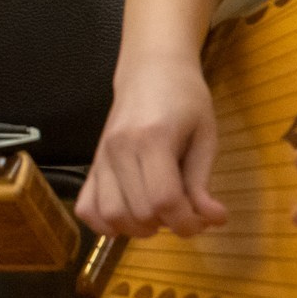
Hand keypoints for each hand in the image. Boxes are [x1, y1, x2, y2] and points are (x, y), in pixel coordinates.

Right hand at [78, 54, 228, 238]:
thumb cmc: (185, 98)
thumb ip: (201, 180)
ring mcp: (101, 156)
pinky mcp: (93, 163)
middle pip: (138, 212)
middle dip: (170, 225)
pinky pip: (85, 206)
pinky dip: (104, 224)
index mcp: (153, 139)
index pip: (163, 199)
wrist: (150, 69)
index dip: (188, 222)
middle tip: (189, 214)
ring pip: (110, 215)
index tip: (207, 220)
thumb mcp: (205, 135)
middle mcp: (119, 149)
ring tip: (160, 216)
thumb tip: (211, 219)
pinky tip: (128, 218)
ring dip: (139, 228)